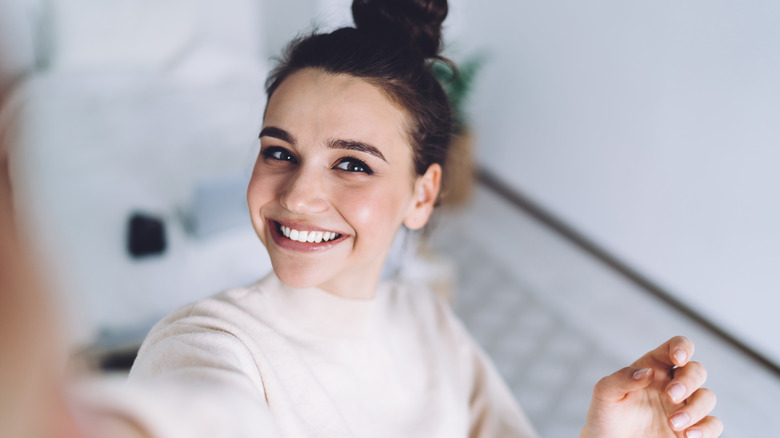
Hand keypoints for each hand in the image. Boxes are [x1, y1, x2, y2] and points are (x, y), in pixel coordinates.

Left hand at [580, 336, 722, 437]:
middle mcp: (672, 385)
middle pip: (696, 370)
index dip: (682, 347)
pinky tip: (688, 436)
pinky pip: (713, 424)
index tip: (678, 358)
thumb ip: (621, 378)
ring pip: (707, 397)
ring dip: (695, 408)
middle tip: (671, 395)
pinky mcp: (690, 431)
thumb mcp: (605, 394)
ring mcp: (683, 408)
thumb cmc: (605, 417)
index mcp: (653, 368)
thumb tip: (648, 372)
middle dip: (689, 380)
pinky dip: (706, 429)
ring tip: (673, 423)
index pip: (675, 347)